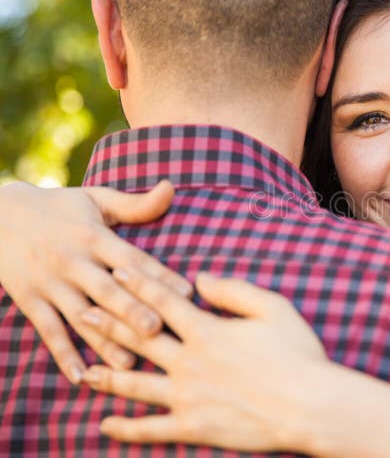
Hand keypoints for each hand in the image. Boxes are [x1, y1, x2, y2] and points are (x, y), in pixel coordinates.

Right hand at [0, 180, 191, 382]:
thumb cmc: (60, 207)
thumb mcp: (96, 199)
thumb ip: (136, 203)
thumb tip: (171, 188)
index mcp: (94, 236)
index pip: (131, 258)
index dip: (158, 275)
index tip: (185, 292)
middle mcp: (72, 261)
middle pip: (106, 290)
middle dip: (131, 310)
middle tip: (157, 329)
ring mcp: (50, 282)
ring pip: (80, 315)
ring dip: (103, 340)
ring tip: (128, 364)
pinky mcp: (30, 299)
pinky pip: (47, 329)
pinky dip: (62, 353)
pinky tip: (80, 376)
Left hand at [80, 273, 328, 452]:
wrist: (310, 404)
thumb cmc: (298, 353)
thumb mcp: (273, 308)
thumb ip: (233, 290)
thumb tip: (199, 277)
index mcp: (207, 330)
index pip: (163, 301)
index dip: (138, 284)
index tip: (115, 272)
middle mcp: (189, 361)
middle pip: (137, 338)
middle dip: (106, 323)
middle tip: (79, 313)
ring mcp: (188, 396)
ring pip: (135, 383)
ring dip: (106, 376)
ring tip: (82, 371)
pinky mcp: (194, 426)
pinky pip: (151, 428)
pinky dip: (126, 427)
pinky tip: (104, 424)